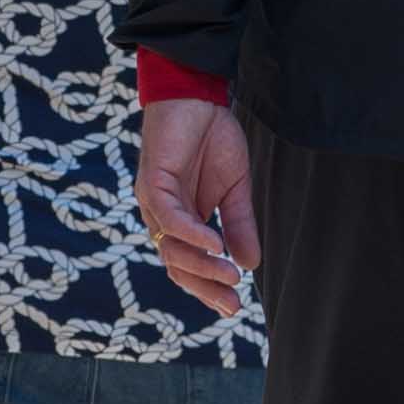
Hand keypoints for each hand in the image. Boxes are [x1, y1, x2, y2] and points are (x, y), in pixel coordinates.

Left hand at [138, 97, 261, 312]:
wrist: (198, 96)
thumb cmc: (213, 139)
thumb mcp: (236, 189)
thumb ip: (239, 225)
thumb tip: (251, 265)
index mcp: (181, 221)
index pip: (188, 266)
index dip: (209, 289)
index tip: (234, 307)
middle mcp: (162, 217)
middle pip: (176, 265)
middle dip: (204, 288)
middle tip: (232, 304)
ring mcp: (154, 201)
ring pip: (170, 247)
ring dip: (201, 265)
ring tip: (230, 274)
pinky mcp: (152, 181)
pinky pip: (169, 217)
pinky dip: (191, 234)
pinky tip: (214, 244)